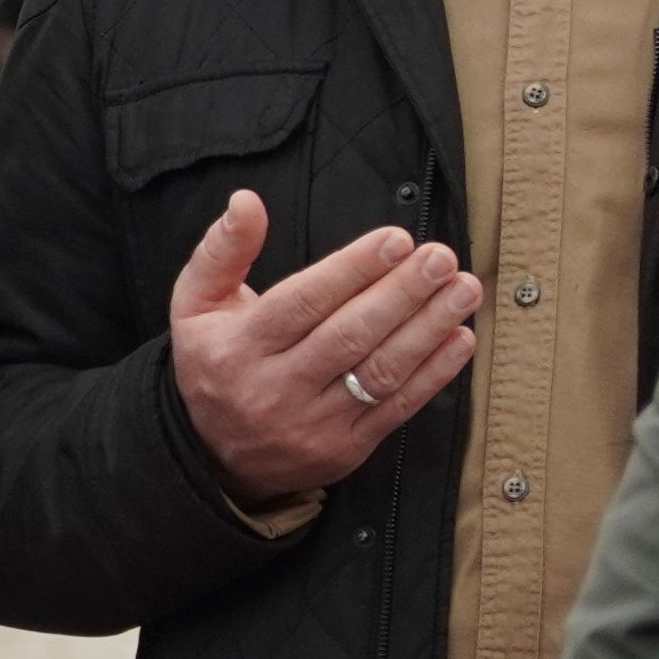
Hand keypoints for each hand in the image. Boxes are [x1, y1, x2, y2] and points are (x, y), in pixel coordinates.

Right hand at [168, 192, 479, 508]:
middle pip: (349, 335)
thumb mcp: (196, 305)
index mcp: (239, 347)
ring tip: (462, 290)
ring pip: (379, 371)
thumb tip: (246, 202)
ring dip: (429, 328)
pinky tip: (459, 339)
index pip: (303, 303)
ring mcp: (312, 423)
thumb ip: (221, 250)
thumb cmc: (213, 364)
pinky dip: (434, 373)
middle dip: (402, 292)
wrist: (211, 456)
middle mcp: (274, 388)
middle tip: (440, 258)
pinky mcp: (343, 448)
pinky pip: (396, 408)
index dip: (353, 270)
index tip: (396, 240)